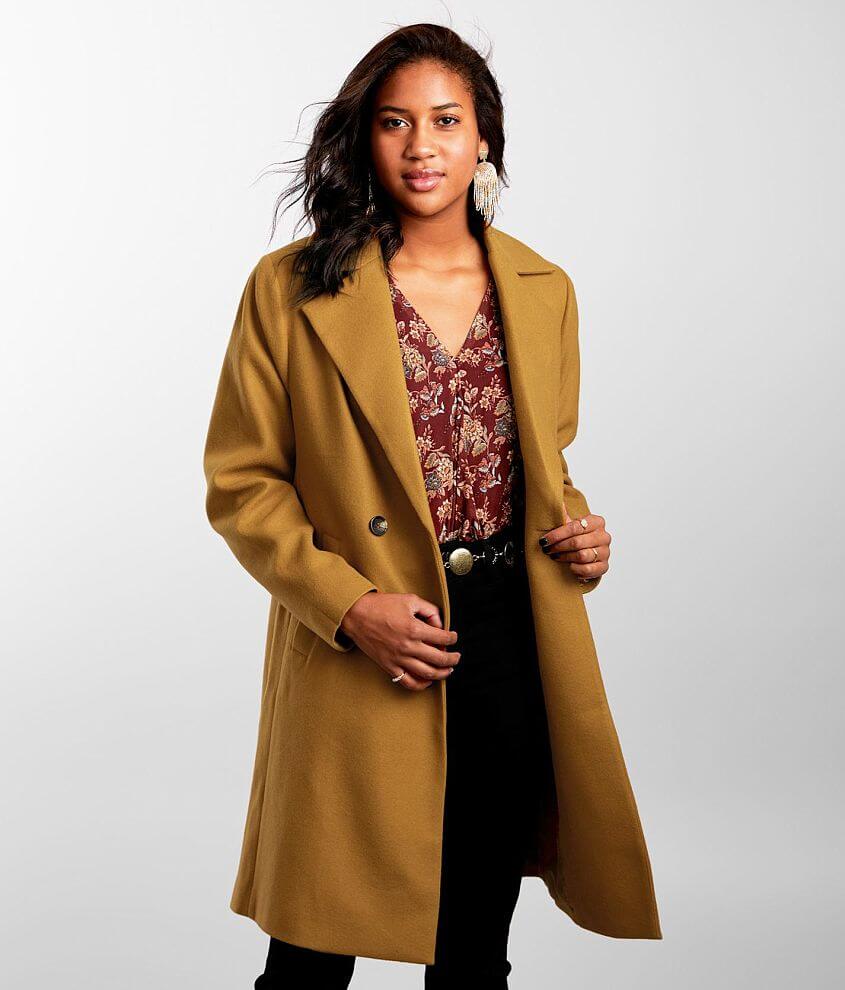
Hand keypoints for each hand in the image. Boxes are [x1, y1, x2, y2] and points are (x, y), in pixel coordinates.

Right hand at [340, 591, 460, 690]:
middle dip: (452, 658)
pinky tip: (428, 681)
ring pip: (427, 673)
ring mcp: (398, 659)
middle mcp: (408, 646)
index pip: (443, 638)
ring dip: (442, 673)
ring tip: (448, 670)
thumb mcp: (409, 600)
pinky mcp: (389, 666)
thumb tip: (440, 623)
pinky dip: (421, 685)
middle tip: (456, 657)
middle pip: (439, 658)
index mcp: (414, 629)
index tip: (453, 637)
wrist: (356, 615)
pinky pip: (408, 682)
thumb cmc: (381, 606)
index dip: (452, 638)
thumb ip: (429, 610)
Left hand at [539, 507, 610, 582]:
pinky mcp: (604, 567)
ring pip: (582, 556)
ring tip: (555, 557)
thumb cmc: (577, 536)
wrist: (588, 552)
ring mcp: (605, 552)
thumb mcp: (570, 524)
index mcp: (597, 522)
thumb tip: (550, 497)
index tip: (544, 540)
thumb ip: (562, 513)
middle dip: (558, 546)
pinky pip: (588, 570)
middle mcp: (604, 536)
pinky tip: (569, 567)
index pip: (575, 527)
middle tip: (547, 549)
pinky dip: (576, 569)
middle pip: (577, 542)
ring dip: (565, 557)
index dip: (557, 534)